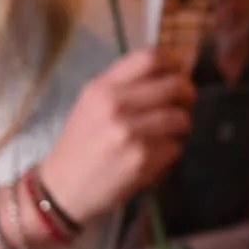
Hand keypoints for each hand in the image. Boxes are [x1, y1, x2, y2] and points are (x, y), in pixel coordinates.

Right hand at [40, 49, 193, 223]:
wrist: (61, 190)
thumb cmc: (80, 145)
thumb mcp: (91, 106)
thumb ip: (125, 86)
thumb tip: (172, 72)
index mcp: (101, 88)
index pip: (149, 58)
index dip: (174, 61)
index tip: (182, 70)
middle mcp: (116, 105)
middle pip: (174, 85)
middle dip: (187, 95)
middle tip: (185, 103)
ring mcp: (130, 132)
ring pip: (181, 118)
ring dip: (181, 126)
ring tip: (167, 133)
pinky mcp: (142, 158)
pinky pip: (176, 146)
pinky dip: (171, 151)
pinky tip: (155, 156)